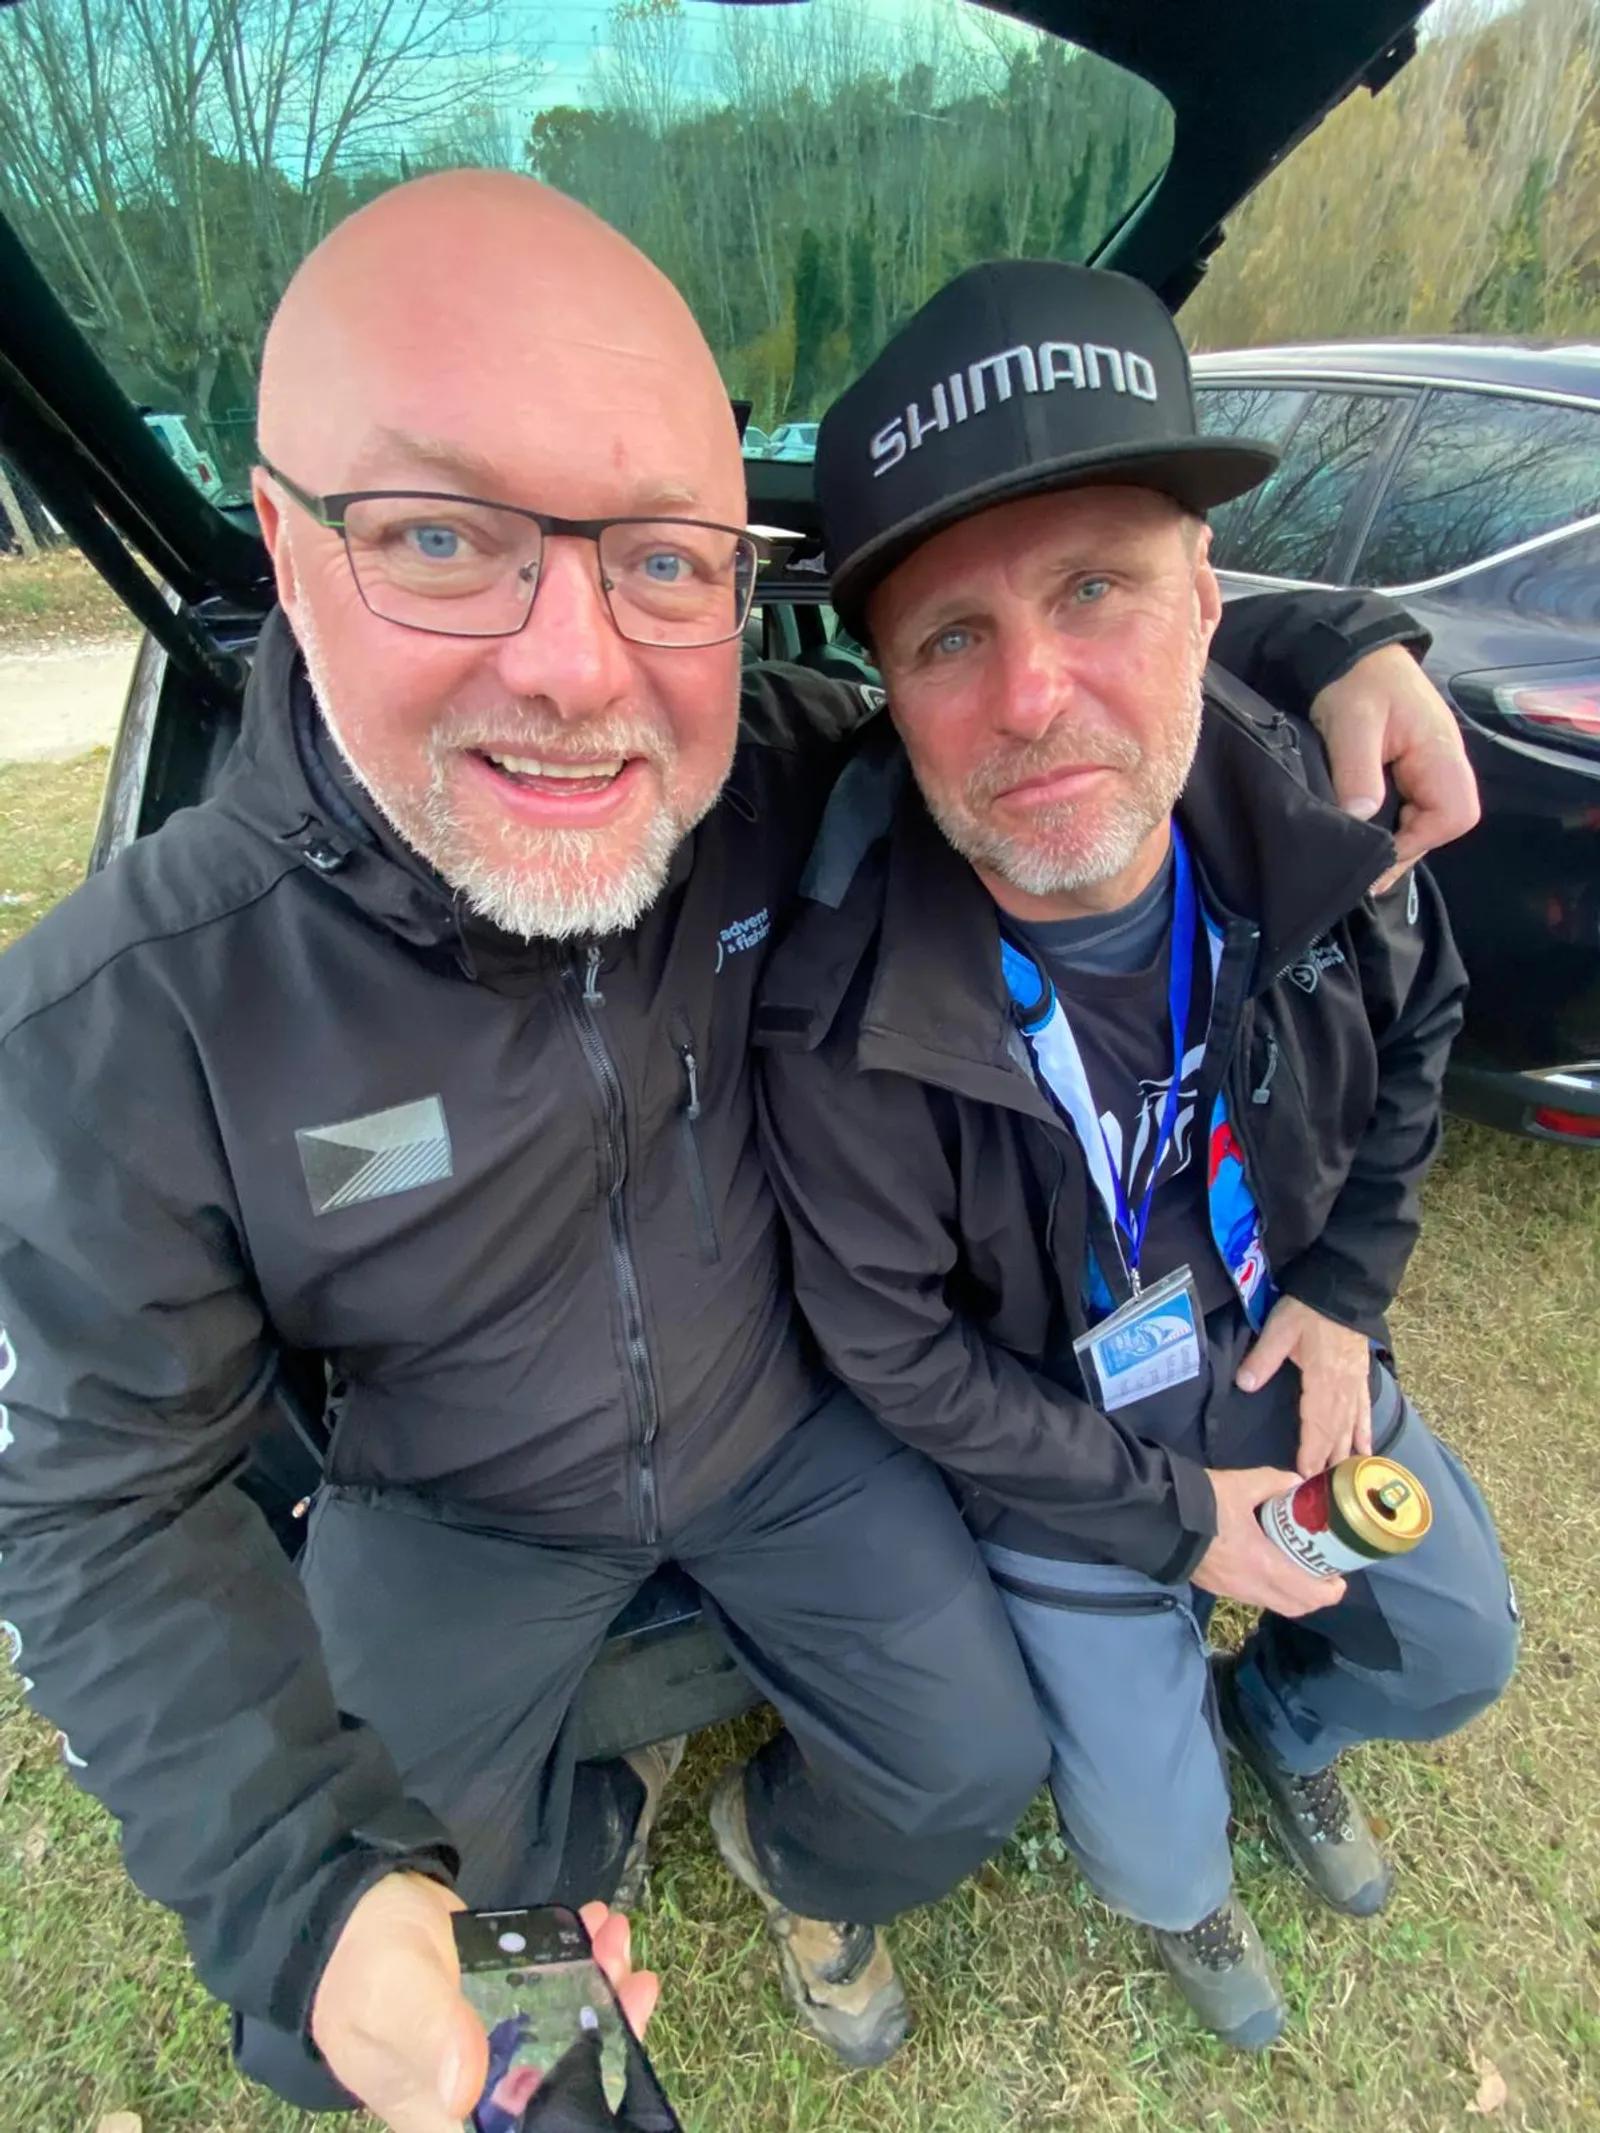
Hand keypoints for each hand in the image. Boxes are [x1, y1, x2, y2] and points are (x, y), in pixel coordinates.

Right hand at [312, 1875, 658, 2132]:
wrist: (344, 1906)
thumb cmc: (358, 1960)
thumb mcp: (392, 1994)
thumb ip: (431, 2033)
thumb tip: (464, 2089)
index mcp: (443, 2119)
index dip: (577, 2115)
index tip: (619, 2061)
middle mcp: (473, 2098)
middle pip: (557, 2090)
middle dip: (609, 2037)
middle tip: (634, 1979)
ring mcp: (489, 2049)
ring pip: (564, 2037)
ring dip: (600, 1990)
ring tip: (617, 1939)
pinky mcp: (498, 2005)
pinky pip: (552, 1994)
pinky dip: (581, 1962)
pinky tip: (595, 1926)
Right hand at [1191, 1465, 1345, 1615]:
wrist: (1155, 1519)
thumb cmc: (1202, 1505)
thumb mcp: (1241, 1484)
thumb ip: (1273, 1481)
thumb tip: (1296, 1482)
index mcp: (1263, 1566)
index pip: (1307, 1594)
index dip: (1330, 1592)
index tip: (1340, 1579)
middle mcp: (1251, 1587)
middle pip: (1295, 1607)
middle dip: (1315, 1596)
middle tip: (1324, 1575)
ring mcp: (1232, 1591)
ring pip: (1274, 1604)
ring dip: (1293, 1594)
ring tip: (1299, 1569)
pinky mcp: (1217, 1588)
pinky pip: (1255, 1597)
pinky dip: (1271, 1589)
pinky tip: (1268, 1565)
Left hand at [1236, 1295, 1371, 1478]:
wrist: (1342, 1290)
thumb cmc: (1308, 1309)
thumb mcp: (1280, 1329)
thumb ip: (1263, 1359)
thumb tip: (1245, 1385)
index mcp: (1322, 1379)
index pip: (1316, 1423)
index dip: (1311, 1451)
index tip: (1306, 1475)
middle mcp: (1343, 1388)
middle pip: (1336, 1431)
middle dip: (1328, 1460)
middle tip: (1323, 1489)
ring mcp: (1355, 1384)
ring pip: (1352, 1426)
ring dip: (1347, 1452)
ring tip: (1346, 1480)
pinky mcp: (1361, 1378)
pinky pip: (1365, 1411)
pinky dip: (1366, 1432)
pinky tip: (1367, 1451)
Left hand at [1309, 643, 1479, 892]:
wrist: (1348, 656)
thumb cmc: (1356, 683)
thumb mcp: (1352, 723)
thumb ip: (1357, 771)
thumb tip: (1360, 817)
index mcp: (1441, 754)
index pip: (1454, 814)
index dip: (1419, 840)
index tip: (1379, 851)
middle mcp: (1443, 766)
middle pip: (1442, 825)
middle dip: (1405, 849)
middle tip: (1363, 869)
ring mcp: (1428, 771)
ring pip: (1425, 823)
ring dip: (1395, 842)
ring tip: (1359, 859)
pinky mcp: (1410, 774)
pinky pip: (1410, 812)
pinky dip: (1388, 829)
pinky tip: (1362, 837)